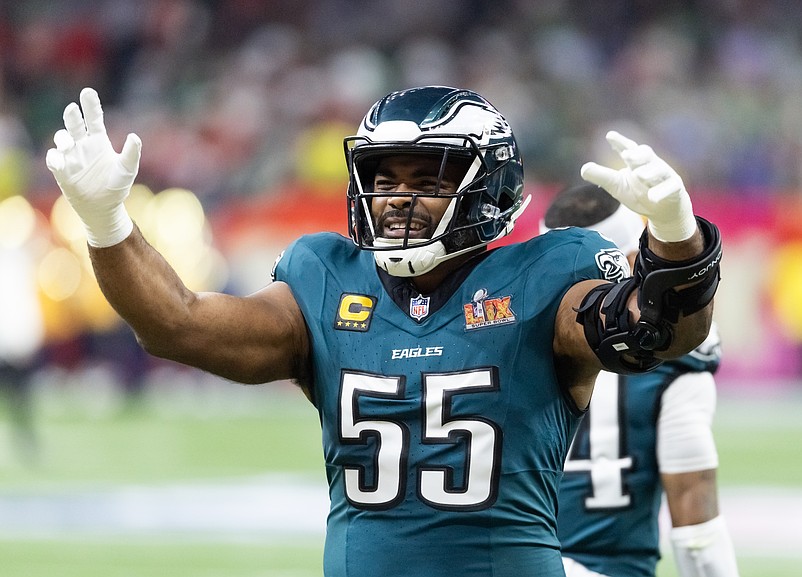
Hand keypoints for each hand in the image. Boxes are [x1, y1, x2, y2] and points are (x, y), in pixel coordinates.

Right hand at [45, 87, 140, 246]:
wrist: (103, 207)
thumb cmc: (117, 187)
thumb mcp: (127, 170)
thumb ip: (131, 154)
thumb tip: (134, 137)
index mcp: (99, 142)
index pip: (94, 119)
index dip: (91, 105)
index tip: (88, 92)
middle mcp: (83, 145)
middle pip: (75, 124)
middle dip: (72, 115)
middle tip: (73, 109)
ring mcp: (71, 157)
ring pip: (62, 139)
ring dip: (63, 138)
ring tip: (69, 143)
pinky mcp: (62, 171)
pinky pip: (54, 159)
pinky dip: (54, 157)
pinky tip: (60, 158)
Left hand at [580, 131, 695, 242]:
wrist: (662, 210)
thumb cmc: (638, 193)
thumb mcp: (617, 186)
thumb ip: (602, 176)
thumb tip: (584, 168)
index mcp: (636, 162)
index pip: (628, 149)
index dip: (620, 142)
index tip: (610, 136)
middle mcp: (651, 165)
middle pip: (646, 154)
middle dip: (637, 154)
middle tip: (626, 155)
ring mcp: (665, 176)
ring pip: (659, 170)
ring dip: (649, 172)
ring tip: (638, 174)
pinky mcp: (674, 189)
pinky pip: (670, 188)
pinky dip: (661, 192)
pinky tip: (652, 197)